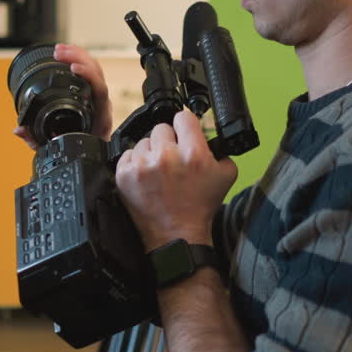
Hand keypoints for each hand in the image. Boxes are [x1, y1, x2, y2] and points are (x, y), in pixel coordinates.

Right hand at [12, 43, 113, 149]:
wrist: (89, 156)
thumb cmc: (77, 152)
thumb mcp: (55, 148)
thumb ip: (36, 140)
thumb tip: (18, 129)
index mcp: (98, 118)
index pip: (99, 90)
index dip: (88, 75)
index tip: (72, 67)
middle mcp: (102, 106)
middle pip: (97, 73)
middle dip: (78, 58)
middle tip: (58, 53)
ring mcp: (99, 99)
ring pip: (95, 70)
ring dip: (78, 55)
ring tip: (58, 50)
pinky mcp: (93, 95)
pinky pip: (91, 73)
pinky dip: (78, 61)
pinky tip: (66, 54)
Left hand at [115, 110, 237, 251]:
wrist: (177, 235)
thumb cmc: (200, 207)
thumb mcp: (225, 175)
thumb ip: (220, 149)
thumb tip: (207, 131)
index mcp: (193, 153)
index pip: (183, 116)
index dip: (185, 125)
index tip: (184, 133)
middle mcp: (166, 156)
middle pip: (162, 128)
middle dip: (168, 142)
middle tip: (173, 160)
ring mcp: (143, 166)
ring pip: (144, 142)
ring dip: (151, 153)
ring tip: (159, 173)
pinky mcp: (125, 175)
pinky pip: (128, 155)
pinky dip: (136, 164)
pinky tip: (146, 178)